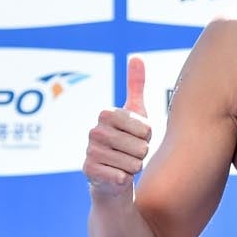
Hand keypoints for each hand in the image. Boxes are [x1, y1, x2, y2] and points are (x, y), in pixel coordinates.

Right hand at [83, 55, 151, 196]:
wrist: (114, 174)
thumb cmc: (128, 140)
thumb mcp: (136, 112)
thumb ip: (136, 85)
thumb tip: (137, 57)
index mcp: (107, 114)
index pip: (146, 128)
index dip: (148, 136)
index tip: (138, 136)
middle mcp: (94, 131)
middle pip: (142, 147)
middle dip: (142, 153)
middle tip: (131, 152)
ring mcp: (90, 152)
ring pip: (135, 163)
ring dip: (135, 166)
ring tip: (124, 163)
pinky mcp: (89, 173)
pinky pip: (123, 177)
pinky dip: (125, 179)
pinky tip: (116, 176)